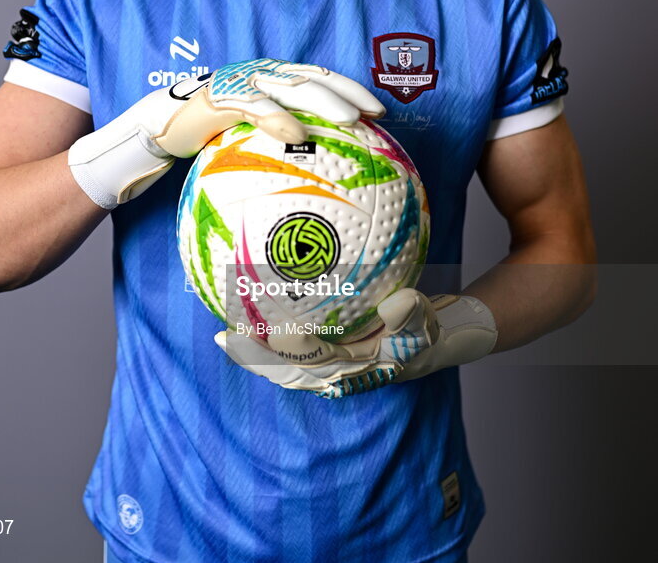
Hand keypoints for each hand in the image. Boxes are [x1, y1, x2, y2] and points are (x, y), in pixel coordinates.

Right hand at [68, 57, 383, 209]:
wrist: (152, 136)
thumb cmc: (201, 145)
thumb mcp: (244, 146)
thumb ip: (274, 150)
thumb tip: (314, 185)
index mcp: (268, 83)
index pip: (316, 80)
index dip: (349, 90)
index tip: (379, 111)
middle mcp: (256, 76)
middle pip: (309, 79)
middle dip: (344, 92)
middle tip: (375, 113)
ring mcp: (236, 83)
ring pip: (287, 87)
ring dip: (320, 102)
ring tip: (347, 120)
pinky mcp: (215, 96)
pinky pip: (252, 107)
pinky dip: (276, 118)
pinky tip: (297, 135)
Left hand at [214, 290, 497, 397]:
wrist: (449, 336)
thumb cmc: (438, 332)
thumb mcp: (432, 325)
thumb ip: (415, 315)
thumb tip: (397, 303)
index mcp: (357, 369)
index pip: (311, 366)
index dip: (281, 357)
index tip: (253, 339)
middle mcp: (342, 369)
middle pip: (290, 368)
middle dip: (258, 357)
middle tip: (223, 337)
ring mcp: (339, 359)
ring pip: (291, 359)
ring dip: (262, 348)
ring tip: (231, 326)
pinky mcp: (340, 346)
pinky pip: (304, 340)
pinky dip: (281, 330)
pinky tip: (264, 305)